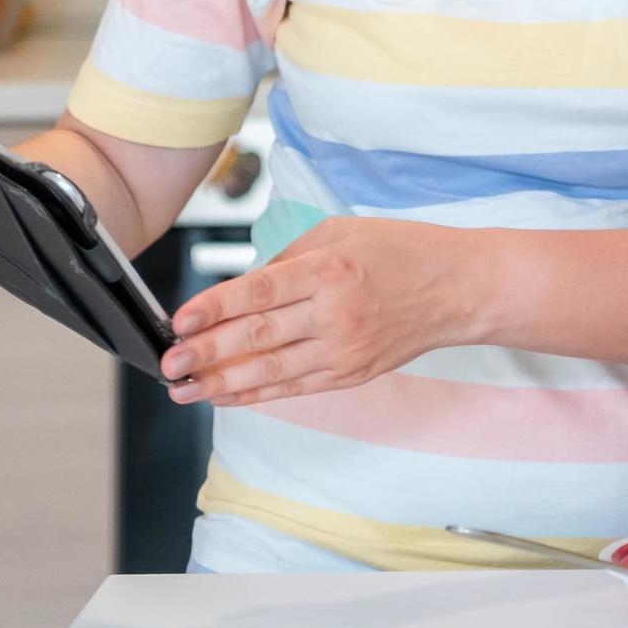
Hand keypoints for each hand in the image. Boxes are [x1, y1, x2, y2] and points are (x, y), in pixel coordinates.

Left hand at [161, 218, 481, 408]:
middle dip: (205, 352)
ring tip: (183, 389)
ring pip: (270, 370)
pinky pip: (294, 387)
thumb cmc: (403, 252)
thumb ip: (289, 258)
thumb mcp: (343, 231)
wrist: (460, 288)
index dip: (213, 308)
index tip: (178, 321)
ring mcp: (344, 349)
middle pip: (257, 336)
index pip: (258, 291)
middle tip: (168, 363)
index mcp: (330, 268)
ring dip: (220, 382)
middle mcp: (335, 312)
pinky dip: (256, 393)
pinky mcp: (352, 373)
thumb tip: (243, 288)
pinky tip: (225, 395)